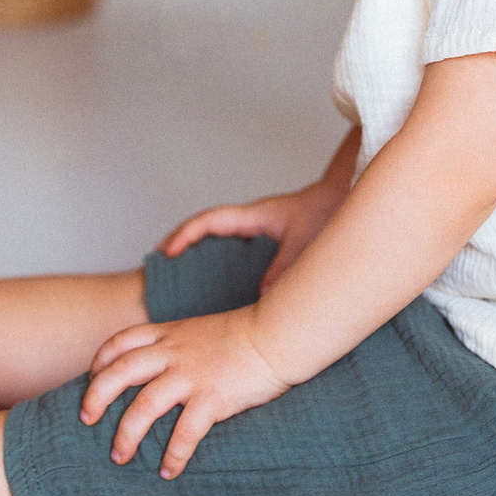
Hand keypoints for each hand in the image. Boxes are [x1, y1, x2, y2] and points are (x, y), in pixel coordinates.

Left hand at [81, 306, 291, 478]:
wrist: (278, 335)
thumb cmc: (246, 336)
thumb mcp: (201, 330)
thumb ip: (178, 345)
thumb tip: (164, 368)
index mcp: (169, 334)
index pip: (121, 342)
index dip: (100, 361)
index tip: (92, 378)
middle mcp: (174, 352)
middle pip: (120, 372)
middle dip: (97, 397)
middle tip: (86, 420)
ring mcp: (192, 375)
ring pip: (144, 405)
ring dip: (127, 434)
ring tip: (119, 457)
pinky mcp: (213, 397)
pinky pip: (185, 431)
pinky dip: (173, 455)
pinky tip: (168, 472)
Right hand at [160, 176, 345, 287]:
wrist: (340, 196)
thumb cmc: (323, 212)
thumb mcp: (303, 241)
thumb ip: (283, 268)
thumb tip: (262, 298)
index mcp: (252, 215)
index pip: (208, 221)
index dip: (185, 235)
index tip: (166, 252)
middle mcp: (248, 218)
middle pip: (203, 225)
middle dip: (178, 239)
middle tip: (156, 261)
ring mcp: (253, 225)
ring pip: (214, 232)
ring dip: (193, 245)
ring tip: (173, 268)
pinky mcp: (262, 234)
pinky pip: (229, 241)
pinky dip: (213, 251)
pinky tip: (212, 272)